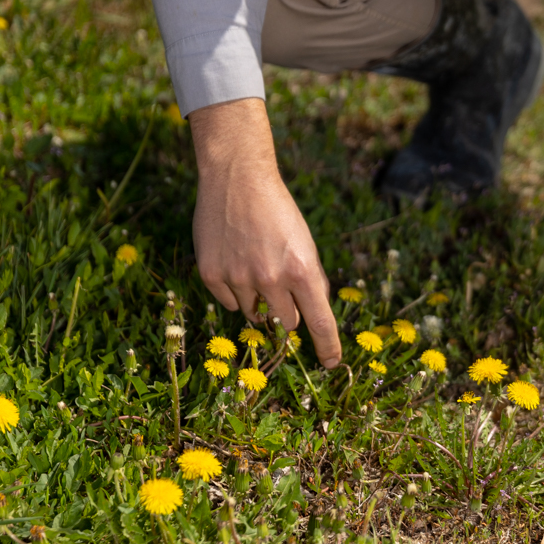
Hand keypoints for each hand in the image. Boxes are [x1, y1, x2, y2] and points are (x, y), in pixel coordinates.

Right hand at [189, 98, 342, 367]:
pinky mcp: (211, 274)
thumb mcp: (306, 245)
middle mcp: (272, 279)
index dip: (328, 347)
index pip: (320, 322)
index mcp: (303, 270)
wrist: (238, 179)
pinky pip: (228, 303)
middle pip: (286, 322)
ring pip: (255, 314)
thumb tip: (307, 319)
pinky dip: (234, 291)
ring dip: (260, 301)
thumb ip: (309, 282)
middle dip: (288, 314)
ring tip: (256, 264)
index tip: (331, 363)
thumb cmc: (278, 213)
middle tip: (281, 288)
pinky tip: (235, 262)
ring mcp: (239, 278)